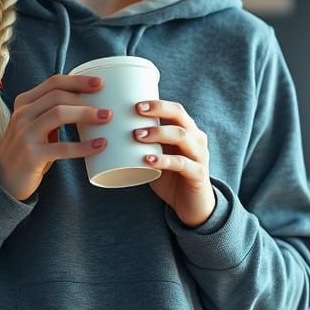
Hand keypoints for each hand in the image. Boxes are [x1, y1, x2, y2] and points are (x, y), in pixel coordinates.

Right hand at [0, 74, 111, 201]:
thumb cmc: (28, 150)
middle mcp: (22, 115)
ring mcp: (25, 134)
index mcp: (24, 103)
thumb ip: (53, 113)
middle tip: (107, 107)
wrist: (3, 180)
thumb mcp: (35, 126)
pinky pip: (62, 148)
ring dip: (85, 114)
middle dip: (85, 98)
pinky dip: (84, 146)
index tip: (99, 83)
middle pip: (58, 96)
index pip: (53, 83)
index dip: (78, 81)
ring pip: (59, 114)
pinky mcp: (32, 155)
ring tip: (106, 118)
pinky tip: (100, 145)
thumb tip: (90, 104)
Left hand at [132, 98, 215, 226]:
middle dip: (157, 111)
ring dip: (158, 133)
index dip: (157, 104)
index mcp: (188, 131)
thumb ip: (144, 145)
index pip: (175, 109)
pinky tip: (149, 160)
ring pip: (181, 136)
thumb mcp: (157, 157)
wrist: (191, 205)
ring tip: (136, 135)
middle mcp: (196, 139)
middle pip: (179, 117)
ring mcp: (199, 156)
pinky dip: (164, 160)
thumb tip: (110, 133)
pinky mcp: (198, 174)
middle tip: (135, 113)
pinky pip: (182, 163)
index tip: (135, 104)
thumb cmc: (170, 177)